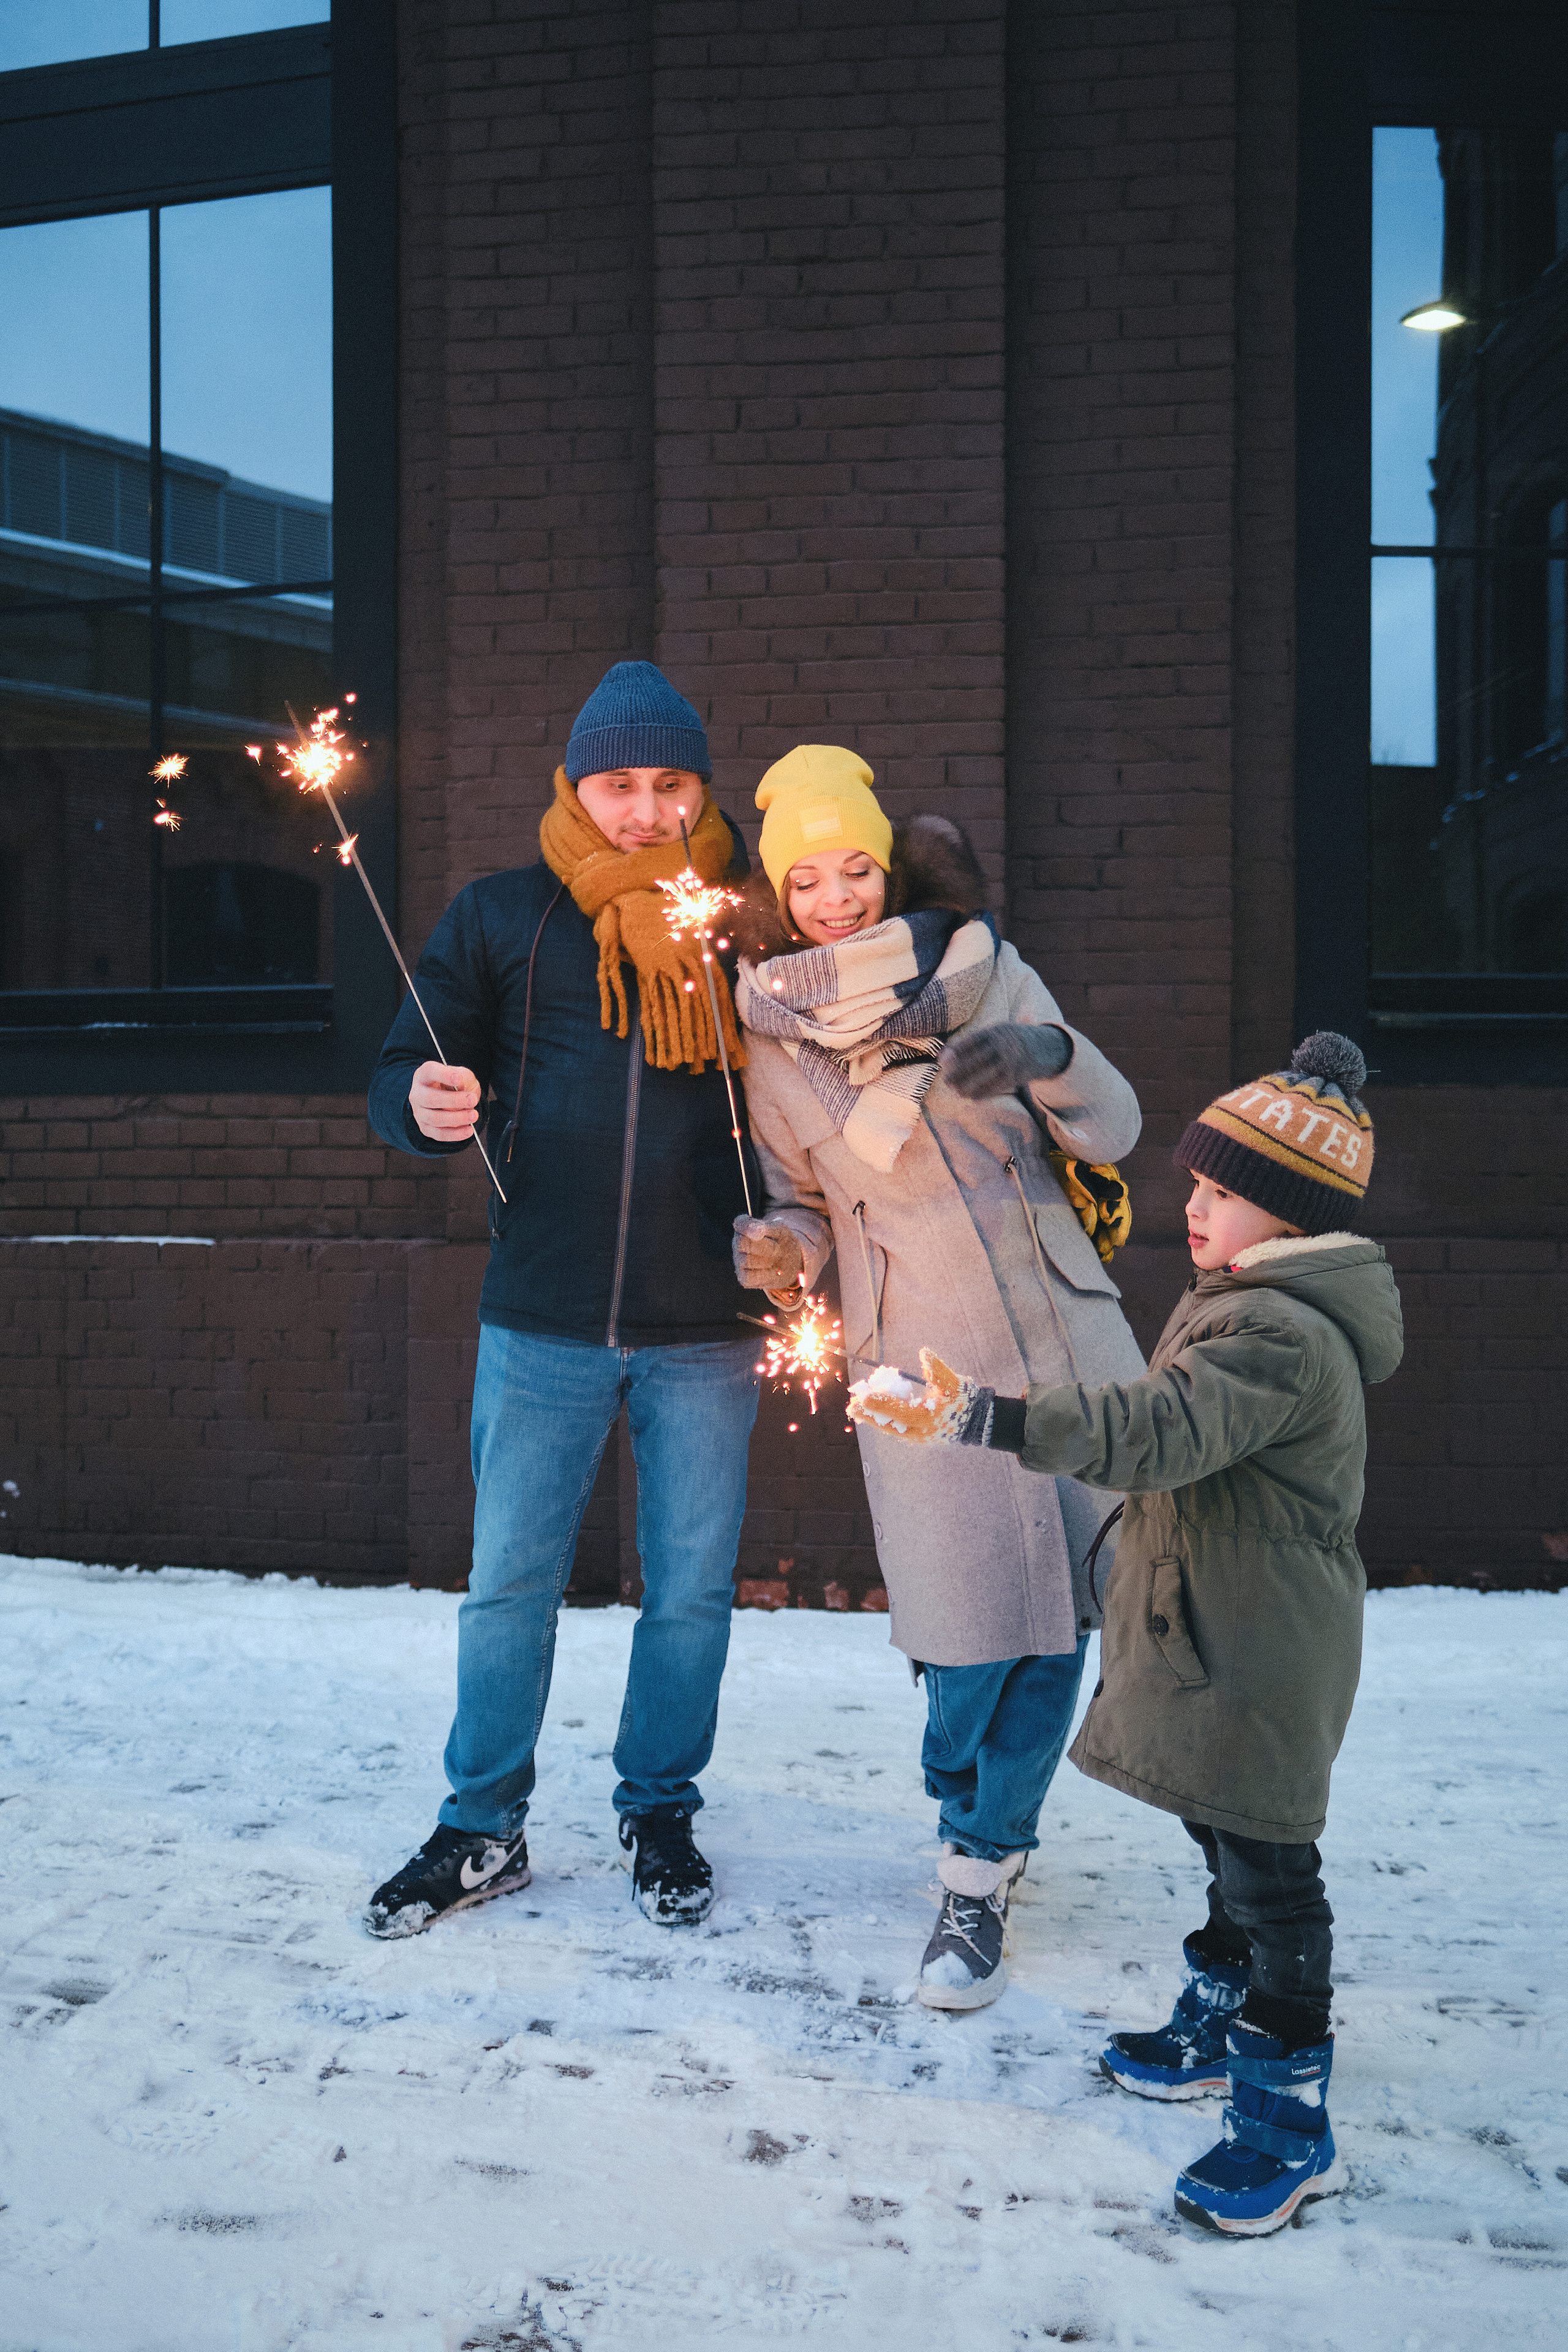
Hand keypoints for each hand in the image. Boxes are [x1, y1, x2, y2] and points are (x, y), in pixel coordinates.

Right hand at [410, 1061, 480, 1141]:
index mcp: (424, 1075)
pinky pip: (439, 1134)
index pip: (429, 1071)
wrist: (451, 1099)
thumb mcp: (462, 1075)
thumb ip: (463, 1078)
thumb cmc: (454, 1085)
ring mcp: (419, 1112)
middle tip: (472, 1100)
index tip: (458, 1079)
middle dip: (453, 1100)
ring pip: (434, 1118)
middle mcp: (417, 1094)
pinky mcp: (425, 1128)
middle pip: (430, 1098)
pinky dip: (455, 1134)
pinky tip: (468, 1130)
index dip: (443, 1075)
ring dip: (456, 1118)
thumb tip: (462, 1090)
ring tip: (473, 1115)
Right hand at [732, 1215, 805, 1292]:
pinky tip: (773, 1270)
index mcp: (745, 1225)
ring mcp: (738, 1260)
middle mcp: (737, 1241)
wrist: (790, 1261)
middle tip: (778, 1249)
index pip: (740, 1223)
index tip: (760, 1232)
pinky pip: (750, 1277)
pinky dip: (765, 1274)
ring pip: (748, 1261)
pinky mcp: (742, 1277)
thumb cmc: (782, 1242)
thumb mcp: (780, 1231)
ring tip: (775, 1259)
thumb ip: (768, 1228)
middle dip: (766, 1247)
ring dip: (768, 1261)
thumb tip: (757, 1231)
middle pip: (744, 1243)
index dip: (748, 1228)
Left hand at [848, 1348, 994, 1445]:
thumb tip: (924, 1353)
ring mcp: (919, 1438)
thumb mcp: (953, 1383)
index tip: (863, 1397)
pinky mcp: (919, 1438)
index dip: (879, 1404)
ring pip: (891, 1430)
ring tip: (858, 1410)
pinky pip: (898, 1430)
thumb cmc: (964, 1400)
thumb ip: (938, 1370)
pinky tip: (874, 1413)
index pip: (898, 1412)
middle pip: (889, 1426)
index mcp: (927, 1418)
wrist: (975, 1422)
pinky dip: (885, 1421)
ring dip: (875, 1419)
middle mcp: (920, 1433)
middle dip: (869, 1416)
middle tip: (851, 1407)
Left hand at [940, 1022, 1071, 1099]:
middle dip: (959, 1071)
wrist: (1043, 1047)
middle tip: (945, 1080)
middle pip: (977, 1059)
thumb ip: (972, 1042)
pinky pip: (997, 1086)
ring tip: (955, 1091)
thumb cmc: (1010, 1040)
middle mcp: (1005, 1045)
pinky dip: (983, 1093)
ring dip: (969, 1085)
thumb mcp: (995, 1033)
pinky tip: (970, 1097)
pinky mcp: (1017, 1076)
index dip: (955, 1052)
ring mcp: (1012, 1061)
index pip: (972, 1041)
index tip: (941, 1061)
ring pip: (986, 1076)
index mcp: (996, 1032)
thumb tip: (944, 1055)